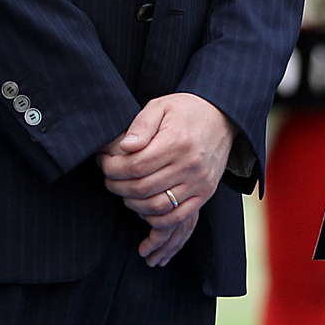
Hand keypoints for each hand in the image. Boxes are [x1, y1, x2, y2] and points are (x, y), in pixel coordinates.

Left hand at [99, 93, 233, 266]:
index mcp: (176, 142)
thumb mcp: (160, 107)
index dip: (112, 168)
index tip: (103, 162)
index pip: (135, 166)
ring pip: (157, 206)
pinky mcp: (205, 194)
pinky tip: (143, 208)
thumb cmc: (185, 111)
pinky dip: (156, 218)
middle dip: (117, 186)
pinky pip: (177, 216)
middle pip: (143, 188)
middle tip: (108, 179)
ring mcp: (199, 183)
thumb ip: (141, 125)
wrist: (221, 117)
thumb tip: (125, 146)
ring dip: (133, 204)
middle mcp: (190, 165)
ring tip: (123, 192)